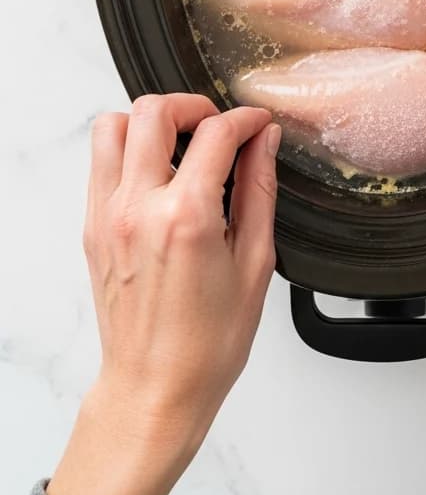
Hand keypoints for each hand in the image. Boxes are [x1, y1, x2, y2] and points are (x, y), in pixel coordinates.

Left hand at [48, 94, 280, 494]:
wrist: (155, 389)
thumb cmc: (207, 344)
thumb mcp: (254, 263)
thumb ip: (259, 190)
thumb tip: (263, 143)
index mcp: (186, 217)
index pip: (215, 132)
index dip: (245, 119)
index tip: (257, 124)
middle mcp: (139, 209)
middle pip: (154, 111)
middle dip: (193, 106)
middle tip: (218, 125)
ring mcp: (108, 216)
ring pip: (113, 126)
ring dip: (150, 121)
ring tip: (181, 142)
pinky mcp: (92, 228)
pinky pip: (101, 163)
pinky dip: (128, 151)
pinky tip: (159, 175)